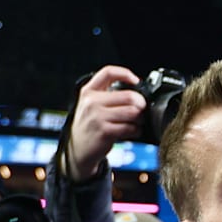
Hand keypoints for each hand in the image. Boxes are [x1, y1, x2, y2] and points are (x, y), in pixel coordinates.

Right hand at [66, 65, 146, 180]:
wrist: (79, 148)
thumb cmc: (90, 125)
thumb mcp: (90, 105)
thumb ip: (106, 95)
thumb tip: (135, 90)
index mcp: (88, 91)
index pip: (108, 72)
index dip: (125, 73)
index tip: (136, 81)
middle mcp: (91, 102)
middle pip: (129, 96)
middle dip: (141, 104)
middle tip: (142, 109)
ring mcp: (97, 117)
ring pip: (132, 112)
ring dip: (140, 118)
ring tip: (138, 122)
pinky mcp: (105, 132)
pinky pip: (130, 128)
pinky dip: (136, 130)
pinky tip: (134, 131)